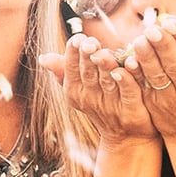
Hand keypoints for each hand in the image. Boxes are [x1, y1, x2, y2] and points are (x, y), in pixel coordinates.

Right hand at [42, 33, 156, 145]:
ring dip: (105, 66)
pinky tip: (125, 67)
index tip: (77, 38)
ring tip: (103, 52)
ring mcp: (111, 106)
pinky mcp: (131, 112)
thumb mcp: (80, 89)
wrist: (126, 138)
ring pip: (107, 82)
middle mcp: (91, 99)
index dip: (73, 54)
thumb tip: (43, 57)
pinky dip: (127, 80)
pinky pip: (129, 93)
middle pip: (88, 74)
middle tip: (89, 43)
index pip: (71, 69)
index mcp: (76, 92)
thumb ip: (64, 71)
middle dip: (87, 57)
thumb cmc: (101, 105)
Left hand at [121, 14, 175, 146]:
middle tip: (152, 29)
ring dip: (147, 58)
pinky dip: (137, 75)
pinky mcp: (154, 106)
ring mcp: (172, 99)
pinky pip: (144, 88)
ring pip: (158, 76)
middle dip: (163, 45)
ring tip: (139, 40)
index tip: (172, 23)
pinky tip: (129, 61)